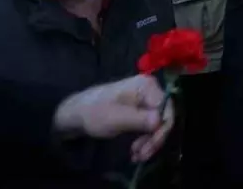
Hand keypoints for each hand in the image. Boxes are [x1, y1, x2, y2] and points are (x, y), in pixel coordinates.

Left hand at [52, 74, 174, 163]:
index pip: (166, 109)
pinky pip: (151, 126)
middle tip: (140, 156)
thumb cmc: (93, 112)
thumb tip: (159, 121)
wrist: (77, 113)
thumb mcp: (115, 118)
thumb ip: (139, 119)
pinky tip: (136, 150)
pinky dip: (145, 140)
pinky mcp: (141, 109)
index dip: (160, 130)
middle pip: (164, 117)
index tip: (147, 148)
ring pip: (158, 124)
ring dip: (150, 142)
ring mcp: (146, 99)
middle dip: (154, 139)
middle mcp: (150, 90)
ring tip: (136, 156)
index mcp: (146, 86)